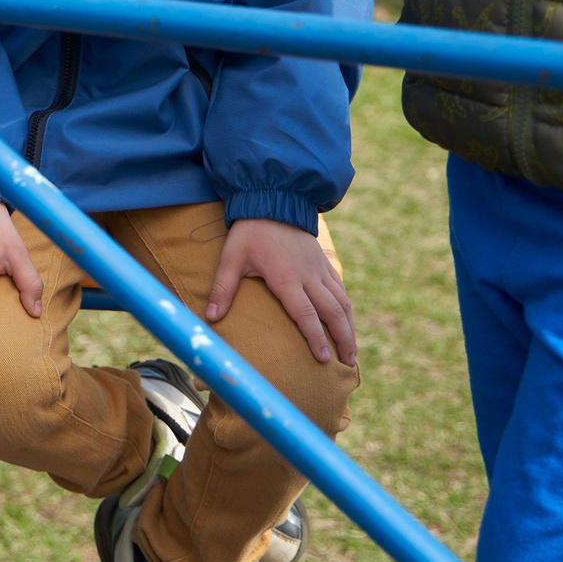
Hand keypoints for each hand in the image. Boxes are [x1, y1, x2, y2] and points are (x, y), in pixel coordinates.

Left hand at [208, 217, 356, 365]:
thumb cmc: (250, 231)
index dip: (315, 337)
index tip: (323, 359)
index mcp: (286, 278)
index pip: (305, 314)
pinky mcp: (323, 261)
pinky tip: (347, 319)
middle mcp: (308, 276)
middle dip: (342, 339)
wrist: (273, 198)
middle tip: (348, 363)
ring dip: (349, 326)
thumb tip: (210, 317)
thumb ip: (222, 287)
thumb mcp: (232, 257)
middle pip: (332, 312)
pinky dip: (346, 306)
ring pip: (341, 301)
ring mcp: (319, 268)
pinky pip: (340, 287)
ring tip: (352, 351)